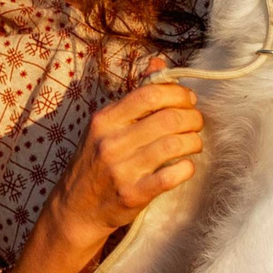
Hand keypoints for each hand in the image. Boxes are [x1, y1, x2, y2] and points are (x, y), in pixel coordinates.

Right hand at [47, 64, 203, 250]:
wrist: (76, 208)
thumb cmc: (96, 161)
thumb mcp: (105, 126)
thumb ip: (134, 96)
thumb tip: (158, 64)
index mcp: (105, 120)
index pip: (150, 93)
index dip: (178, 93)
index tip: (188, 100)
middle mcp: (111, 142)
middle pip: (168, 118)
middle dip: (193, 118)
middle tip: (196, 123)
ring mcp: (121, 170)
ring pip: (174, 144)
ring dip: (194, 141)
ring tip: (194, 143)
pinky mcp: (133, 195)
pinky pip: (171, 176)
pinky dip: (187, 168)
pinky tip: (186, 166)